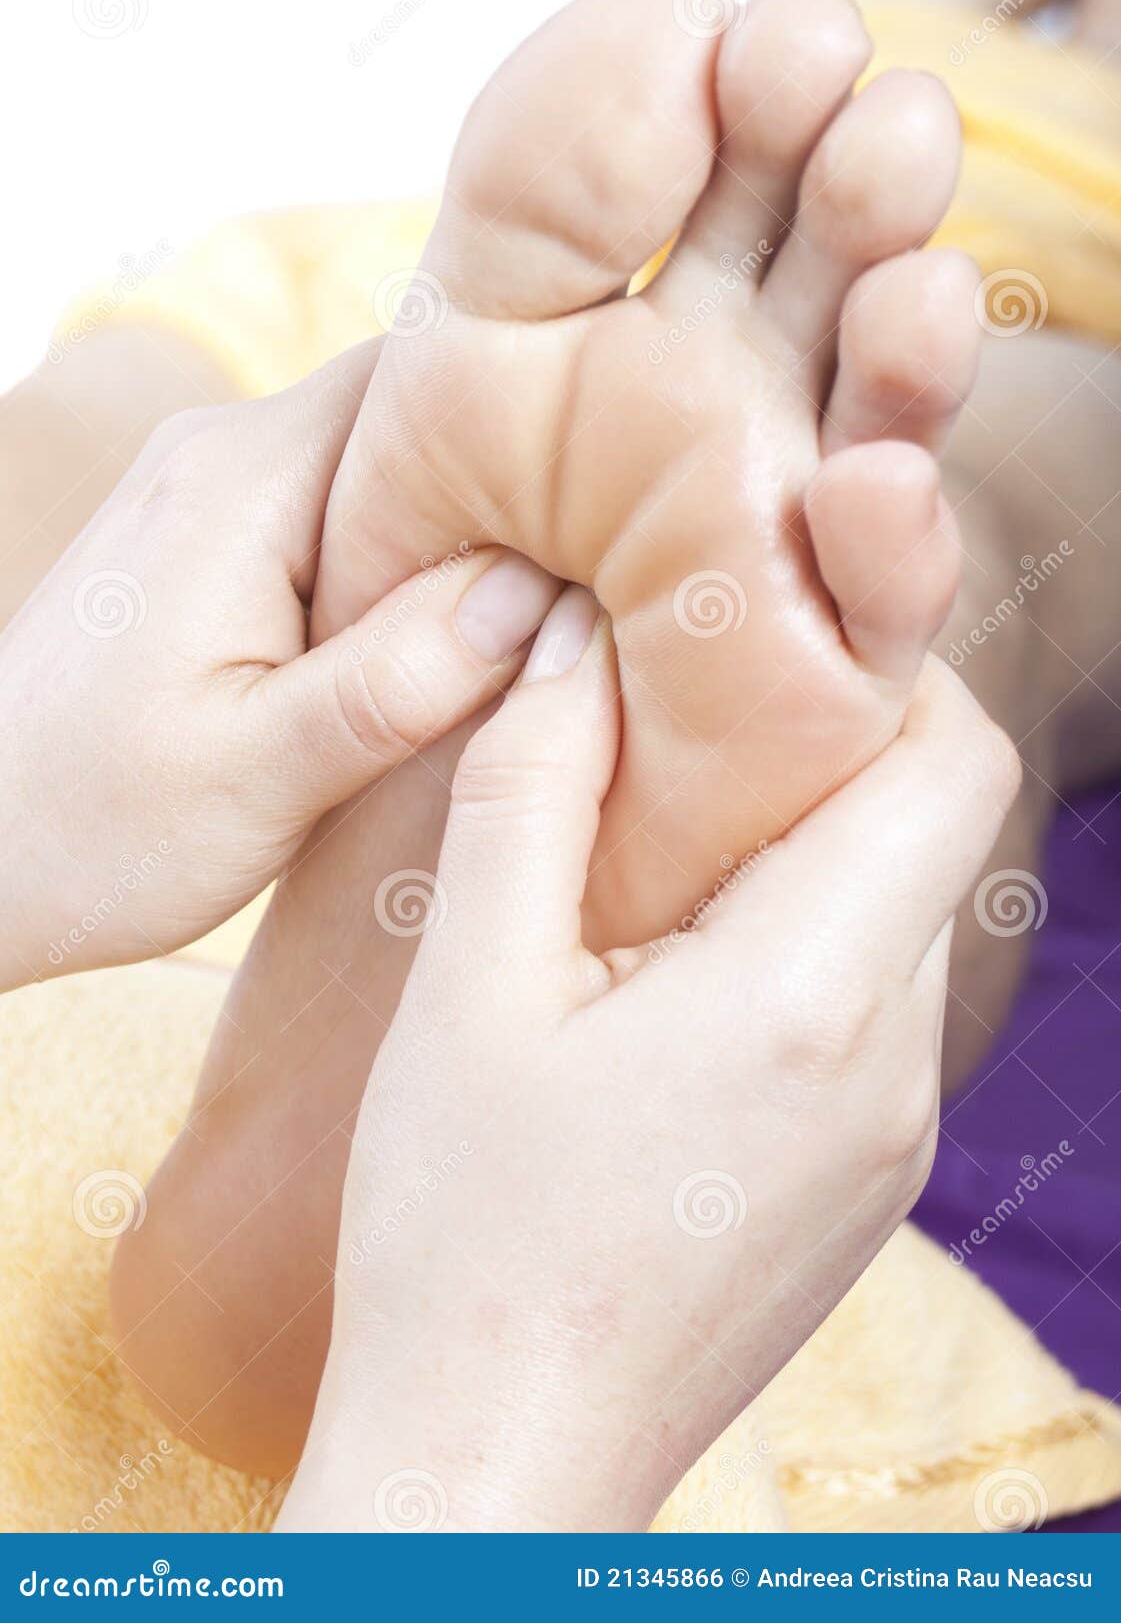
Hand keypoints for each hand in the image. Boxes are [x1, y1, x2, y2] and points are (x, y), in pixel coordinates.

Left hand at [0, 344, 557, 989]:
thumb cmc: (96, 830)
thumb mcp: (266, 773)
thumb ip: (406, 676)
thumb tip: (546, 590)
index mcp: (242, 480)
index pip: (428, 376)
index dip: (537, 424)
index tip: (626, 499)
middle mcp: (220, 452)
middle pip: (413, 416)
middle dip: (511, 489)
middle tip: (600, 583)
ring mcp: (206, 491)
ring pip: (380, 469)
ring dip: (457, 537)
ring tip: (531, 624)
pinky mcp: (204, 542)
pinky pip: (335, 514)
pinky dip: (400, 567)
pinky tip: (433, 646)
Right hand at [277, 586, 1019, 1532]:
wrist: (496, 1466)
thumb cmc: (460, 1236)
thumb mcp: (468, 991)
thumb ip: (530, 790)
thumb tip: (573, 642)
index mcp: (811, 996)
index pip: (954, 766)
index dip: (894, 673)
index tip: (779, 645)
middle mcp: (892, 1069)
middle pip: (933, 842)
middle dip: (837, 760)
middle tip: (695, 734)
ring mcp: (892, 1143)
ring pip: (902, 931)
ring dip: (813, 864)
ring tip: (666, 861)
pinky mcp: (864, 1193)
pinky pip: (872, 1025)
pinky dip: (806, 959)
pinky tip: (680, 987)